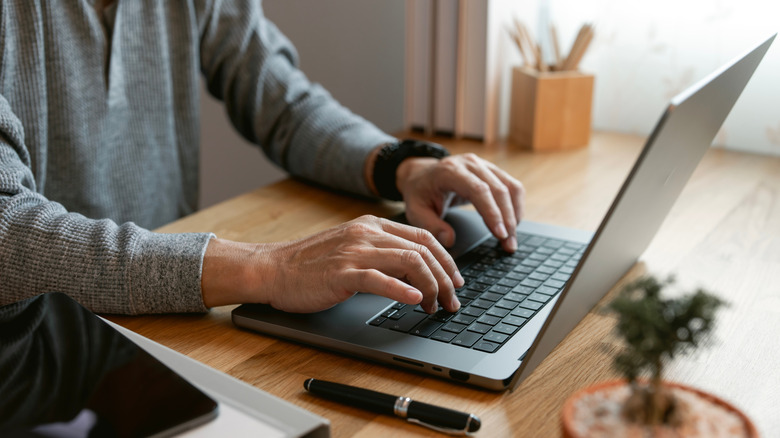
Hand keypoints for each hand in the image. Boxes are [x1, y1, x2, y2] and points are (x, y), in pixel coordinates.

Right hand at [201, 215, 463, 313]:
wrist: (273, 268)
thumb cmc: (310, 264)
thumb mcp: (351, 249)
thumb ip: (381, 253)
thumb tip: (415, 272)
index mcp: (372, 226)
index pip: (423, 237)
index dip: (446, 260)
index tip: (455, 280)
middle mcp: (367, 234)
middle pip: (423, 250)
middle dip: (445, 277)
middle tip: (451, 301)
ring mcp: (355, 252)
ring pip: (409, 262)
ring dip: (431, 287)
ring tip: (436, 306)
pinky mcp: (342, 273)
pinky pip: (380, 279)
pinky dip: (402, 290)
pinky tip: (414, 300)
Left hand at [397, 154, 524, 252]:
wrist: (421, 174)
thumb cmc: (419, 192)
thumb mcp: (414, 210)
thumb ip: (430, 226)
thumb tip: (449, 240)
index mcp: (450, 171)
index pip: (478, 190)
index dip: (492, 212)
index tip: (499, 234)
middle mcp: (470, 164)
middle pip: (498, 189)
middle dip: (507, 219)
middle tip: (509, 244)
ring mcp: (483, 165)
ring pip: (510, 187)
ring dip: (515, 214)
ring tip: (511, 239)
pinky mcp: (492, 171)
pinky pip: (512, 186)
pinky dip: (516, 206)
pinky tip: (512, 224)